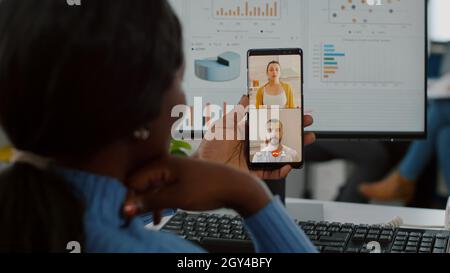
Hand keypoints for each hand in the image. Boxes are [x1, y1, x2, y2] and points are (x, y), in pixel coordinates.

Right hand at [123, 156, 271, 222]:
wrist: (235, 186)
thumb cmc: (208, 188)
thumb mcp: (176, 197)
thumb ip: (150, 201)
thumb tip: (126, 207)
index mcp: (161, 164)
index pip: (133, 181)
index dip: (128, 198)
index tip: (125, 215)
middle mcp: (165, 165)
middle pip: (141, 184)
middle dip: (136, 201)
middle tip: (132, 220)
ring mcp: (173, 171)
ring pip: (151, 188)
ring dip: (147, 204)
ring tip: (147, 221)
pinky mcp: (180, 179)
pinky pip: (162, 190)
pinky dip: (159, 202)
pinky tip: (159, 217)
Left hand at [196, 95, 315, 178]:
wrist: (203, 167)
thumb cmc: (210, 145)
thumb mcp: (224, 124)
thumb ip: (237, 111)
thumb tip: (248, 94)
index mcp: (248, 131)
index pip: (270, 122)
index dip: (283, 117)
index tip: (295, 110)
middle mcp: (254, 145)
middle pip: (279, 137)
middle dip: (295, 130)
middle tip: (307, 124)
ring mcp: (255, 159)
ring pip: (279, 153)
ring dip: (294, 149)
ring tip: (306, 142)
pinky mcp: (254, 173)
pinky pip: (271, 172)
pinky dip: (281, 170)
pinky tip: (288, 165)